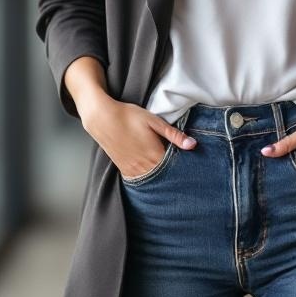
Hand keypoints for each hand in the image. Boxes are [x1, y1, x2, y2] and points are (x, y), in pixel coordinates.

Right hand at [80, 91, 196, 178]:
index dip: (185, 167)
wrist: (102, 119)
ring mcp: (133, 169)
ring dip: (161, 178)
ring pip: (153, 180)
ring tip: (170, 175)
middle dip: (174, 175)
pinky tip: (152, 173)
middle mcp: (145, 166)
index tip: (192, 167)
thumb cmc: (128, 116)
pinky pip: (140, 180)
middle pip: (165, 177)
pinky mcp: (124, 169)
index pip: (175, 168)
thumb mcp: (154, 121)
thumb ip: (174, 134)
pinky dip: (148, 179)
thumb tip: (193, 144)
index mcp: (155, 154)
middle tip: (184, 174)